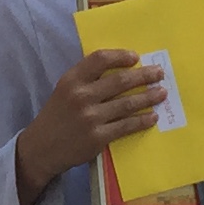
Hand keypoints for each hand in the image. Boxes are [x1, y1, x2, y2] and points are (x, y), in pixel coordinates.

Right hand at [15, 47, 165, 199]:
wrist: (42, 148)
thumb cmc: (58, 115)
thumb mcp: (65, 90)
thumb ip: (87, 79)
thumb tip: (122, 68)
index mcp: (72, 80)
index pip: (100, 59)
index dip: (120, 56)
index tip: (135, 57)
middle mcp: (81, 96)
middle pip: (120, 81)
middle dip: (144, 76)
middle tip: (159, 73)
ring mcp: (90, 118)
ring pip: (127, 104)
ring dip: (148, 97)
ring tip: (161, 93)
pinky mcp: (98, 137)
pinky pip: (126, 126)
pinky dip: (142, 120)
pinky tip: (152, 117)